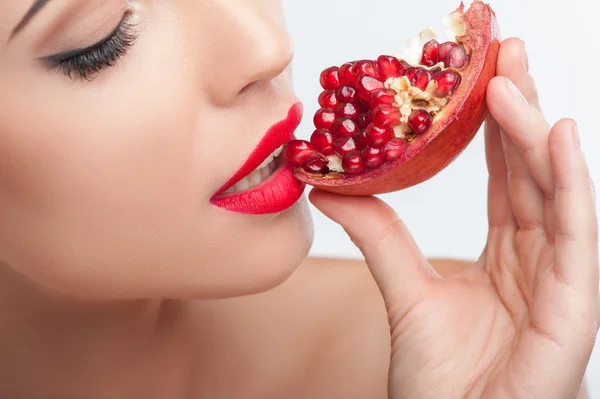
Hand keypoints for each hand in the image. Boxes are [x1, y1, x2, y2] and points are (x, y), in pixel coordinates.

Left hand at [310, 38, 598, 398]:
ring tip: (513, 78)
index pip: (504, 178)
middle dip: (520, 111)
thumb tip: (331, 189)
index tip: (476, 78)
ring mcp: (560, 279)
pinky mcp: (574, 306)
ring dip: (536, 130)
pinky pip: (577, 233)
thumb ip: (379, 236)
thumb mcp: (405, 292)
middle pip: (532, 172)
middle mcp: (538, 258)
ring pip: (555, 190)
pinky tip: (559, 132)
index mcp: (506, 255)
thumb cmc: (442, 380)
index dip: (493, 128)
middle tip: (502, 53)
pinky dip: (571, 181)